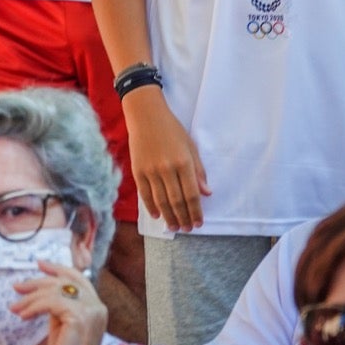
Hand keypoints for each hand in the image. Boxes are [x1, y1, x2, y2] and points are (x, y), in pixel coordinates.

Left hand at [12, 259, 105, 344]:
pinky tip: (23, 316)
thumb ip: (58, 304)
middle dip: (37, 282)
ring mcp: (92, 311)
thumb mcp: (62, 323)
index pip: (78, 278)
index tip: (39, 264)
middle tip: (16, 287)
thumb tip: (37, 287)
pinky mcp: (80, 317)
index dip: (58, 269)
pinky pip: (51, 302)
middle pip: (64, 282)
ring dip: (31, 298)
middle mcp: (98, 307)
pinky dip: (33, 307)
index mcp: (98, 307)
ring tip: (15, 308)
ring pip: (55, 291)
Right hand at [124, 87, 209, 231]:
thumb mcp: (191, 147)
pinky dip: (151, 206)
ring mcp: (150, 170)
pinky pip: (145, 194)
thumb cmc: (172, 129)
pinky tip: (157, 215)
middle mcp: (167, 169)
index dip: (196, 212)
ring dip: (169, 217)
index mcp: (183, 162)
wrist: (145, 115)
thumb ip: (199, 171)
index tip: (199, 223)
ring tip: (174, 227)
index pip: (191, 195)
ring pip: (161, 201)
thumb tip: (206, 193)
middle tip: (187, 229)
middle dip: (183, 218)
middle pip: (177, 201)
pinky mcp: (137, 170)